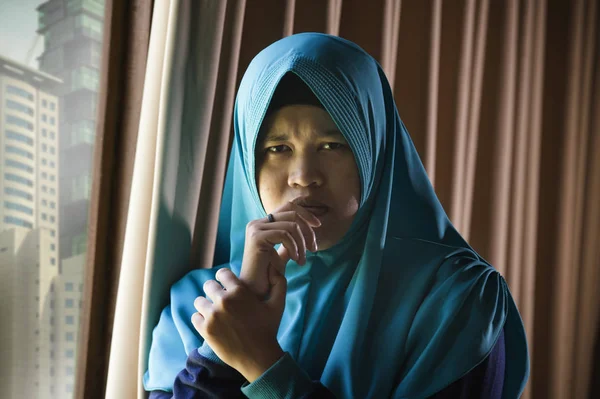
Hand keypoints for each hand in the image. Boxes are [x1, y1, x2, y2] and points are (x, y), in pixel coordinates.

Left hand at [192, 267, 286, 381]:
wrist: (258, 357)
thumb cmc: (268, 329)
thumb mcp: (278, 304)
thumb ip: (279, 282)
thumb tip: (274, 267)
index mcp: (239, 291)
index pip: (221, 273)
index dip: (224, 278)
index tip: (226, 285)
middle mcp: (223, 301)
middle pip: (208, 285)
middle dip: (214, 291)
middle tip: (221, 301)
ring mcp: (212, 315)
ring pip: (199, 301)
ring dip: (206, 305)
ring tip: (215, 313)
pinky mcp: (205, 330)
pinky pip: (195, 317)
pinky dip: (201, 319)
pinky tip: (211, 323)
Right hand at [240, 198, 320, 297]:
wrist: (255, 291)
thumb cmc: (268, 275)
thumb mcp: (283, 253)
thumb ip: (291, 240)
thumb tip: (305, 230)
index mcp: (263, 224)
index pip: (288, 207)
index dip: (306, 213)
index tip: (318, 225)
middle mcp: (257, 223)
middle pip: (292, 212)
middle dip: (308, 230)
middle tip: (313, 248)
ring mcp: (255, 228)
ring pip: (291, 225)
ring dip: (302, 243)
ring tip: (302, 260)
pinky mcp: (256, 237)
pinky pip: (284, 234)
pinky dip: (294, 247)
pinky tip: (295, 260)